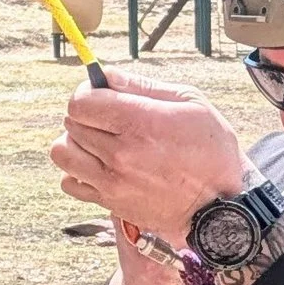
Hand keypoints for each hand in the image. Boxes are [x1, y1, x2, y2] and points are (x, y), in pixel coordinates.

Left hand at [48, 67, 250, 244]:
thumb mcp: (191, 103)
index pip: (80, 102)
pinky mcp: (110, 203)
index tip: (103, 95)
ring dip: (76, 142)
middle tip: (110, 119)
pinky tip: (100, 167)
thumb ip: (143, 86)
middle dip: (86, 115)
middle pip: (71, 123)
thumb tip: (106, 76)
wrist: (220, 208)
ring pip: (63, 152)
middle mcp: (120, 153)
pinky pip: (70, 183)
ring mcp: (112, 182)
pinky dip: (78, 172)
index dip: (88, 93)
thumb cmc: (212, 151)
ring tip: (99, 142)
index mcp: (140, 123)